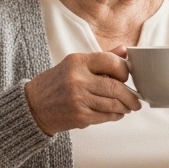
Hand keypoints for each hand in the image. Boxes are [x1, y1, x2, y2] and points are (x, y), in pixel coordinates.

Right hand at [23, 52, 141, 134]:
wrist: (33, 106)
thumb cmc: (55, 84)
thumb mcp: (74, 64)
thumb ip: (101, 58)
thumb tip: (125, 50)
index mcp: (78, 62)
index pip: (111, 62)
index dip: (124, 70)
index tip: (127, 77)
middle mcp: (78, 79)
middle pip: (116, 87)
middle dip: (130, 95)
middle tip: (135, 99)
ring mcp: (79, 99)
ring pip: (113, 104)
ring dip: (125, 107)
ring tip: (128, 107)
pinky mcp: (80, 116)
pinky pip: (106, 116)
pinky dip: (115, 115)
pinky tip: (117, 113)